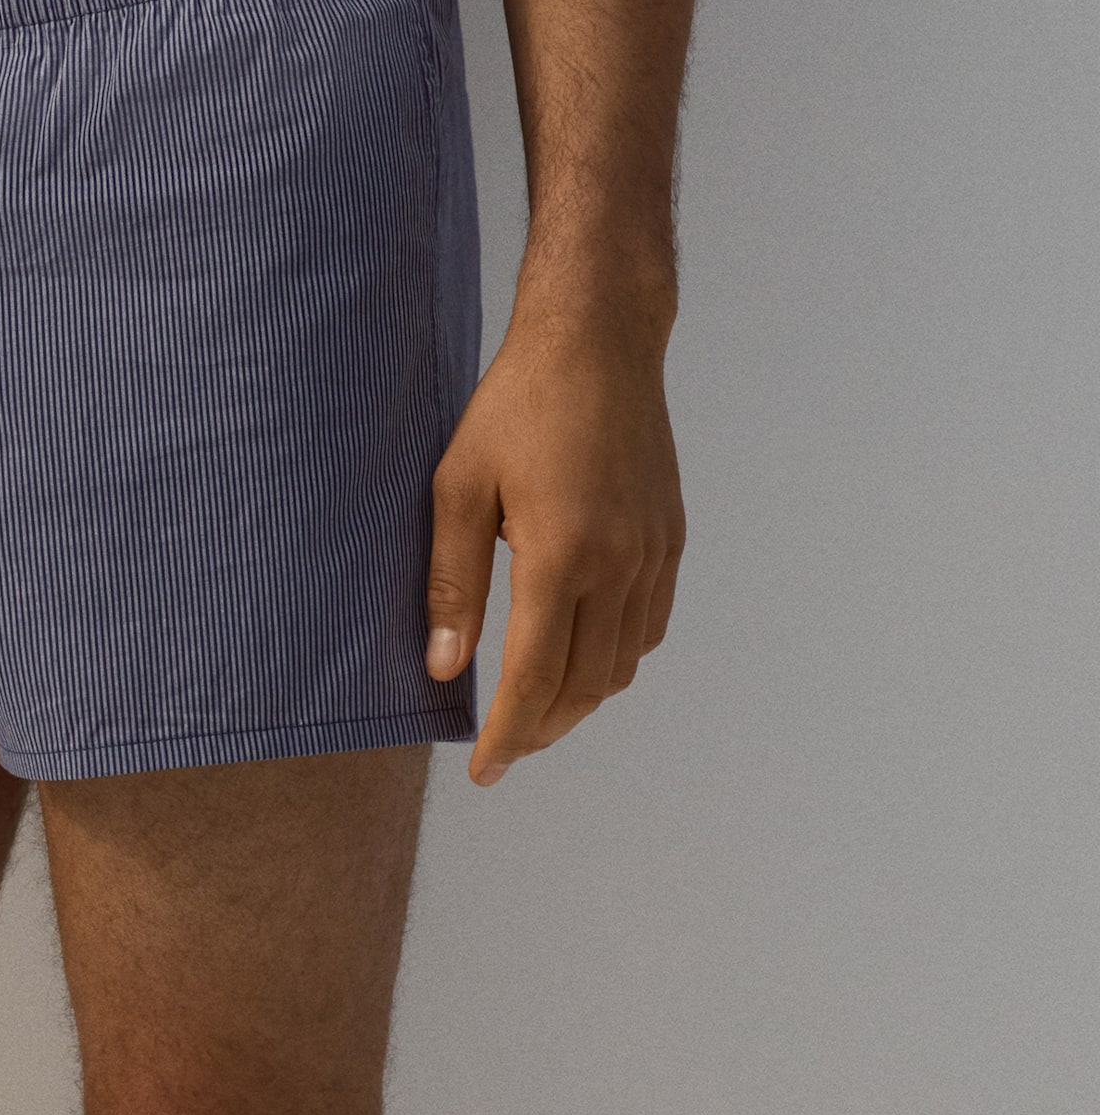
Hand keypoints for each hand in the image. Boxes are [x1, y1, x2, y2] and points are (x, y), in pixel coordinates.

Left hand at [425, 309, 683, 783]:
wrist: (598, 343)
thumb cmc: (516, 404)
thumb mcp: (459, 482)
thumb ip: (453, 580)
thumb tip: (445, 667)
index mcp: (561, 555)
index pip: (535, 680)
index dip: (507, 736)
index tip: (482, 771)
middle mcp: (619, 566)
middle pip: (584, 686)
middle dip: (542, 728)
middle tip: (504, 746)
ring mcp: (653, 554)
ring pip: (623, 665)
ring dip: (581, 699)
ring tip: (538, 708)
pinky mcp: (670, 539)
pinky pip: (649, 627)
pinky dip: (616, 659)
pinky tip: (583, 653)